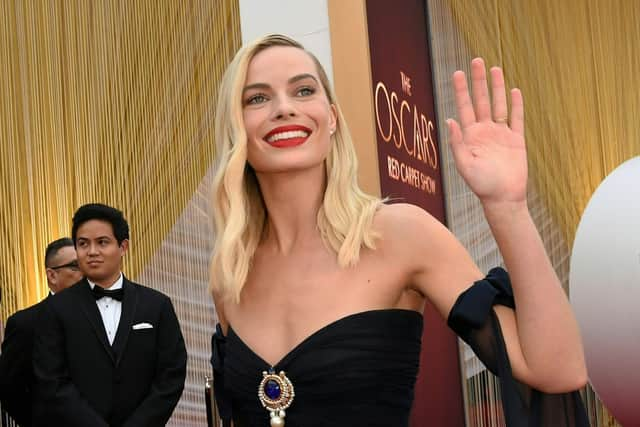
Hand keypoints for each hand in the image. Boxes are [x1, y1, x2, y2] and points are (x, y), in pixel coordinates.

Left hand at [447, 58, 526, 206]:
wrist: (503, 198)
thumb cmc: (481, 186)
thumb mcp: (465, 165)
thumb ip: (457, 143)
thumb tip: (450, 120)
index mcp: (470, 136)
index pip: (464, 107)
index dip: (461, 90)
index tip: (458, 72)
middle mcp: (484, 131)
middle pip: (481, 100)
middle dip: (479, 81)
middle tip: (477, 60)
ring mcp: (501, 134)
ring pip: (499, 105)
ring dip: (497, 88)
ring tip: (495, 69)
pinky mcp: (516, 140)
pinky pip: (516, 119)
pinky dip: (516, 105)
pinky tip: (514, 91)